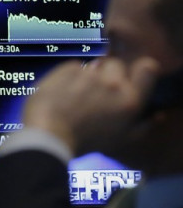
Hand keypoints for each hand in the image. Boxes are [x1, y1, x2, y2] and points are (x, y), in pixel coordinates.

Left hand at [22, 57, 158, 155]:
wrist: (49, 137)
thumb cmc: (85, 142)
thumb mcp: (120, 140)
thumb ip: (141, 126)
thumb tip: (157, 116)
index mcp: (130, 100)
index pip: (147, 69)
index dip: (140, 69)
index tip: (130, 76)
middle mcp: (112, 84)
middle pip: (115, 64)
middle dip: (108, 74)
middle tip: (95, 92)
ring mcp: (88, 75)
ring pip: (92, 66)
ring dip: (86, 77)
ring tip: (75, 96)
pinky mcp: (66, 69)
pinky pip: (72, 67)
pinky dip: (68, 76)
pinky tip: (61, 92)